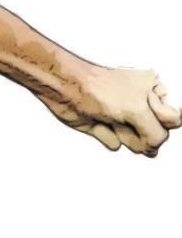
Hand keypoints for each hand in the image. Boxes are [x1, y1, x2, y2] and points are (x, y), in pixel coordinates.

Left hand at [34, 64, 179, 155]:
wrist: (66, 90)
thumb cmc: (99, 89)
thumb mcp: (138, 110)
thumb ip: (156, 132)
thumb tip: (155, 149)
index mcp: (154, 91)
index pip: (173, 120)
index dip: (159, 122)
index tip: (143, 112)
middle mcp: (141, 103)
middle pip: (154, 135)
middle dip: (138, 130)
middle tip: (124, 115)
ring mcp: (124, 117)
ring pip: (136, 143)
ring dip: (122, 134)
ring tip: (109, 117)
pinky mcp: (107, 128)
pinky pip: (115, 144)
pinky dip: (106, 136)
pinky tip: (97, 122)